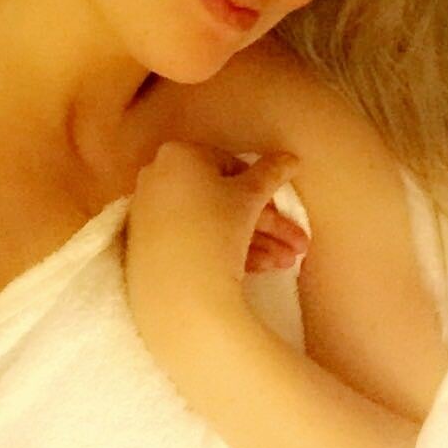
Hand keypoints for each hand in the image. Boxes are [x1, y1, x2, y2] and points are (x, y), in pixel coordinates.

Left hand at [126, 143, 300, 339]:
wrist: (177, 292)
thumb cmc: (216, 227)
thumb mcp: (251, 197)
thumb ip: (272, 173)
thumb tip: (291, 158)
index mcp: (179, 155)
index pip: (231, 166)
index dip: (263, 190)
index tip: (284, 212)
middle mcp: (159, 178)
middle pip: (224, 198)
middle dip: (267, 225)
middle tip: (297, 246)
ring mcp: (151, 214)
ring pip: (213, 223)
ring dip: (256, 242)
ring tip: (286, 264)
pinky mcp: (151, 247)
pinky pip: (194, 240)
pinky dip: (226, 250)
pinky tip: (261, 270)